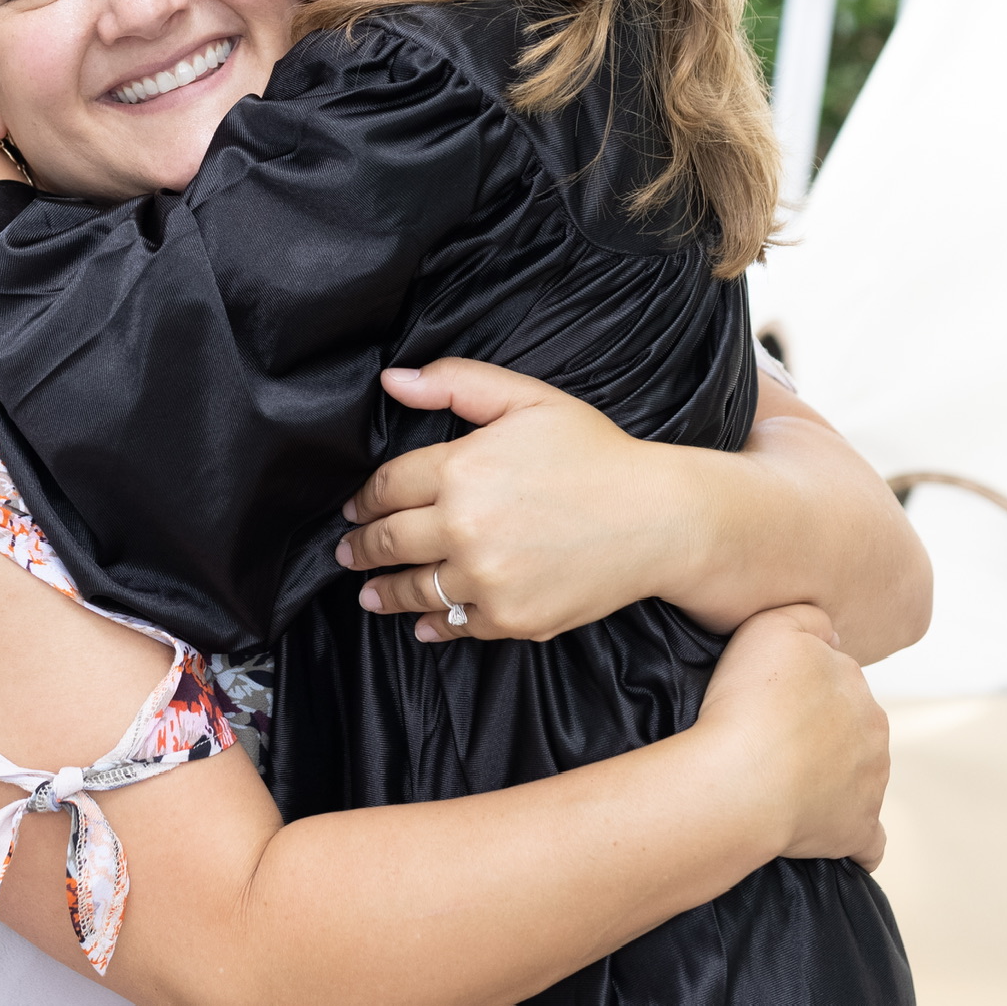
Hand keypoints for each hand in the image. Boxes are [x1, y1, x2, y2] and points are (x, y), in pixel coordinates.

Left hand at [338, 359, 693, 643]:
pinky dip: (431, 625)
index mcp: (462, 468)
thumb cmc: (595, 452)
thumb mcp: (528, 398)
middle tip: (347, 551)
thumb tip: (392, 380)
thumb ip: (456, 383)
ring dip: (383, 591)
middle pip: (389, 541)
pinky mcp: (510, 619)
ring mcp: (486, 578)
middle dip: (361, 546)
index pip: (387, 487)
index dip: (364, 498)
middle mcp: (464, 527)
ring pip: (414, 589)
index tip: (354, 507)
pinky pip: (455, 625)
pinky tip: (420, 621)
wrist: (659, 518)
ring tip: (369, 593)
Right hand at [694, 605, 888, 870]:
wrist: (740, 779)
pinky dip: (851, 838)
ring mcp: (871, 788)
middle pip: (853, 730)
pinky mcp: (858, 832)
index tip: (769, 698)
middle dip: (825, 734)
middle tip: (772, 739)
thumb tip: (830, 633)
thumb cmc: (749, 701)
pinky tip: (827, 835)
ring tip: (781, 782)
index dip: (803, 688)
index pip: (838, 682)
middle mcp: (874, 736)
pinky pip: (866, 841)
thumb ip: (809, 617)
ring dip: (834, 780)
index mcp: (858, 689)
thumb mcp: (772, 625)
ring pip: (859, 778)